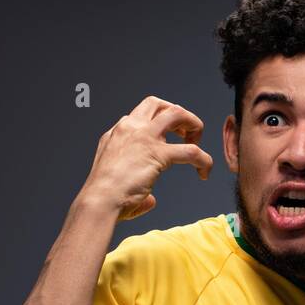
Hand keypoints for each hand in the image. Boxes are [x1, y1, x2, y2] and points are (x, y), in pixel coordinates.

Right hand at [80, 96, 214, 221]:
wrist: (99, 201)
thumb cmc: (105, 197)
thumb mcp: (115, 181)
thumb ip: (136, 183)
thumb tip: (150, 199)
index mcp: (117, 133)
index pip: (141, 114)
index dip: (159, 122)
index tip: (168, 138)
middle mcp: (130, 128)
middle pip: (158, 104)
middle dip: (176, 114)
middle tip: (186, 135)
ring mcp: (144, 137)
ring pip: (177, 113)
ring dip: (194, 124)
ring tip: (198, 144)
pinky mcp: (158, 153)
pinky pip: (191, 151)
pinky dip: (204, 160)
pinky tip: (204, 172)